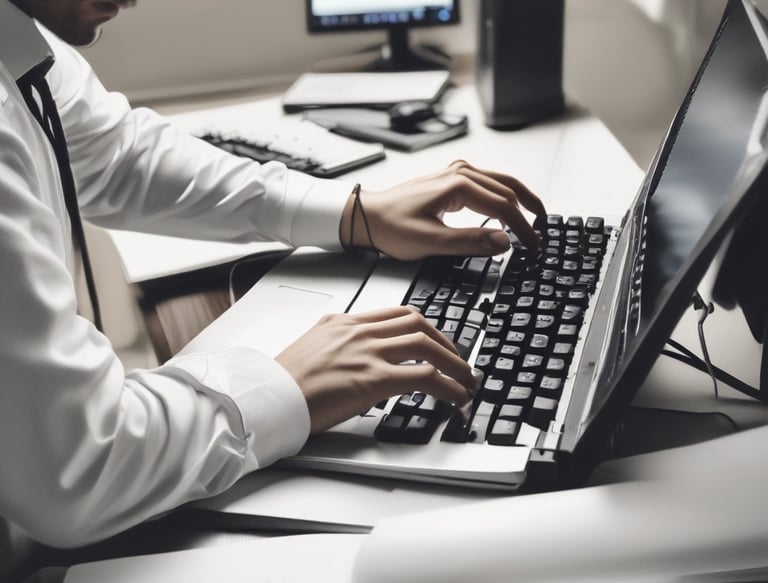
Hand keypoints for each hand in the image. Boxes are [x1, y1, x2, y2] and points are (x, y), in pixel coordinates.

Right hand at [275, 306, 474, 433]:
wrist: (268, 398)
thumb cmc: (284, 383)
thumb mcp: (313, 350)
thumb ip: (339, 348)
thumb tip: (361, 365)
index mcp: (344, 323)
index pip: (397, 314)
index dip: (425, 328)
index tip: (437, 341)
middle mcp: (358, 331)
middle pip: (418, 324)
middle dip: (446, 342)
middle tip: (458, 361)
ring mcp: (367, 352)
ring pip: (426, 345)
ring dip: (454, 363)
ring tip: (466, 380)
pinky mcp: (373, 378)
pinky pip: (424, 376)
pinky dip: (448, 386)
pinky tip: (456, 397)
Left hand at [340, 160, 545, 260]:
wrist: (368, 216)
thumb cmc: (392, 228)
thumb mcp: (431, 241)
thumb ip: (469, 241)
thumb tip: (503, 241)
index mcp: (458, 185)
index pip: (503, 206)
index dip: (523, 229)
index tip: (534, 247)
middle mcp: (460, 172)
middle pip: (508, 189)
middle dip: (528, 212)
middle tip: (541, 234)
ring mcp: (456, 172)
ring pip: (501, 182)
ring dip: (520, 200)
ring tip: (535, 220)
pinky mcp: (452, 179)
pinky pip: (488, 183)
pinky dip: (504, 196)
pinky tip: (509, 211)